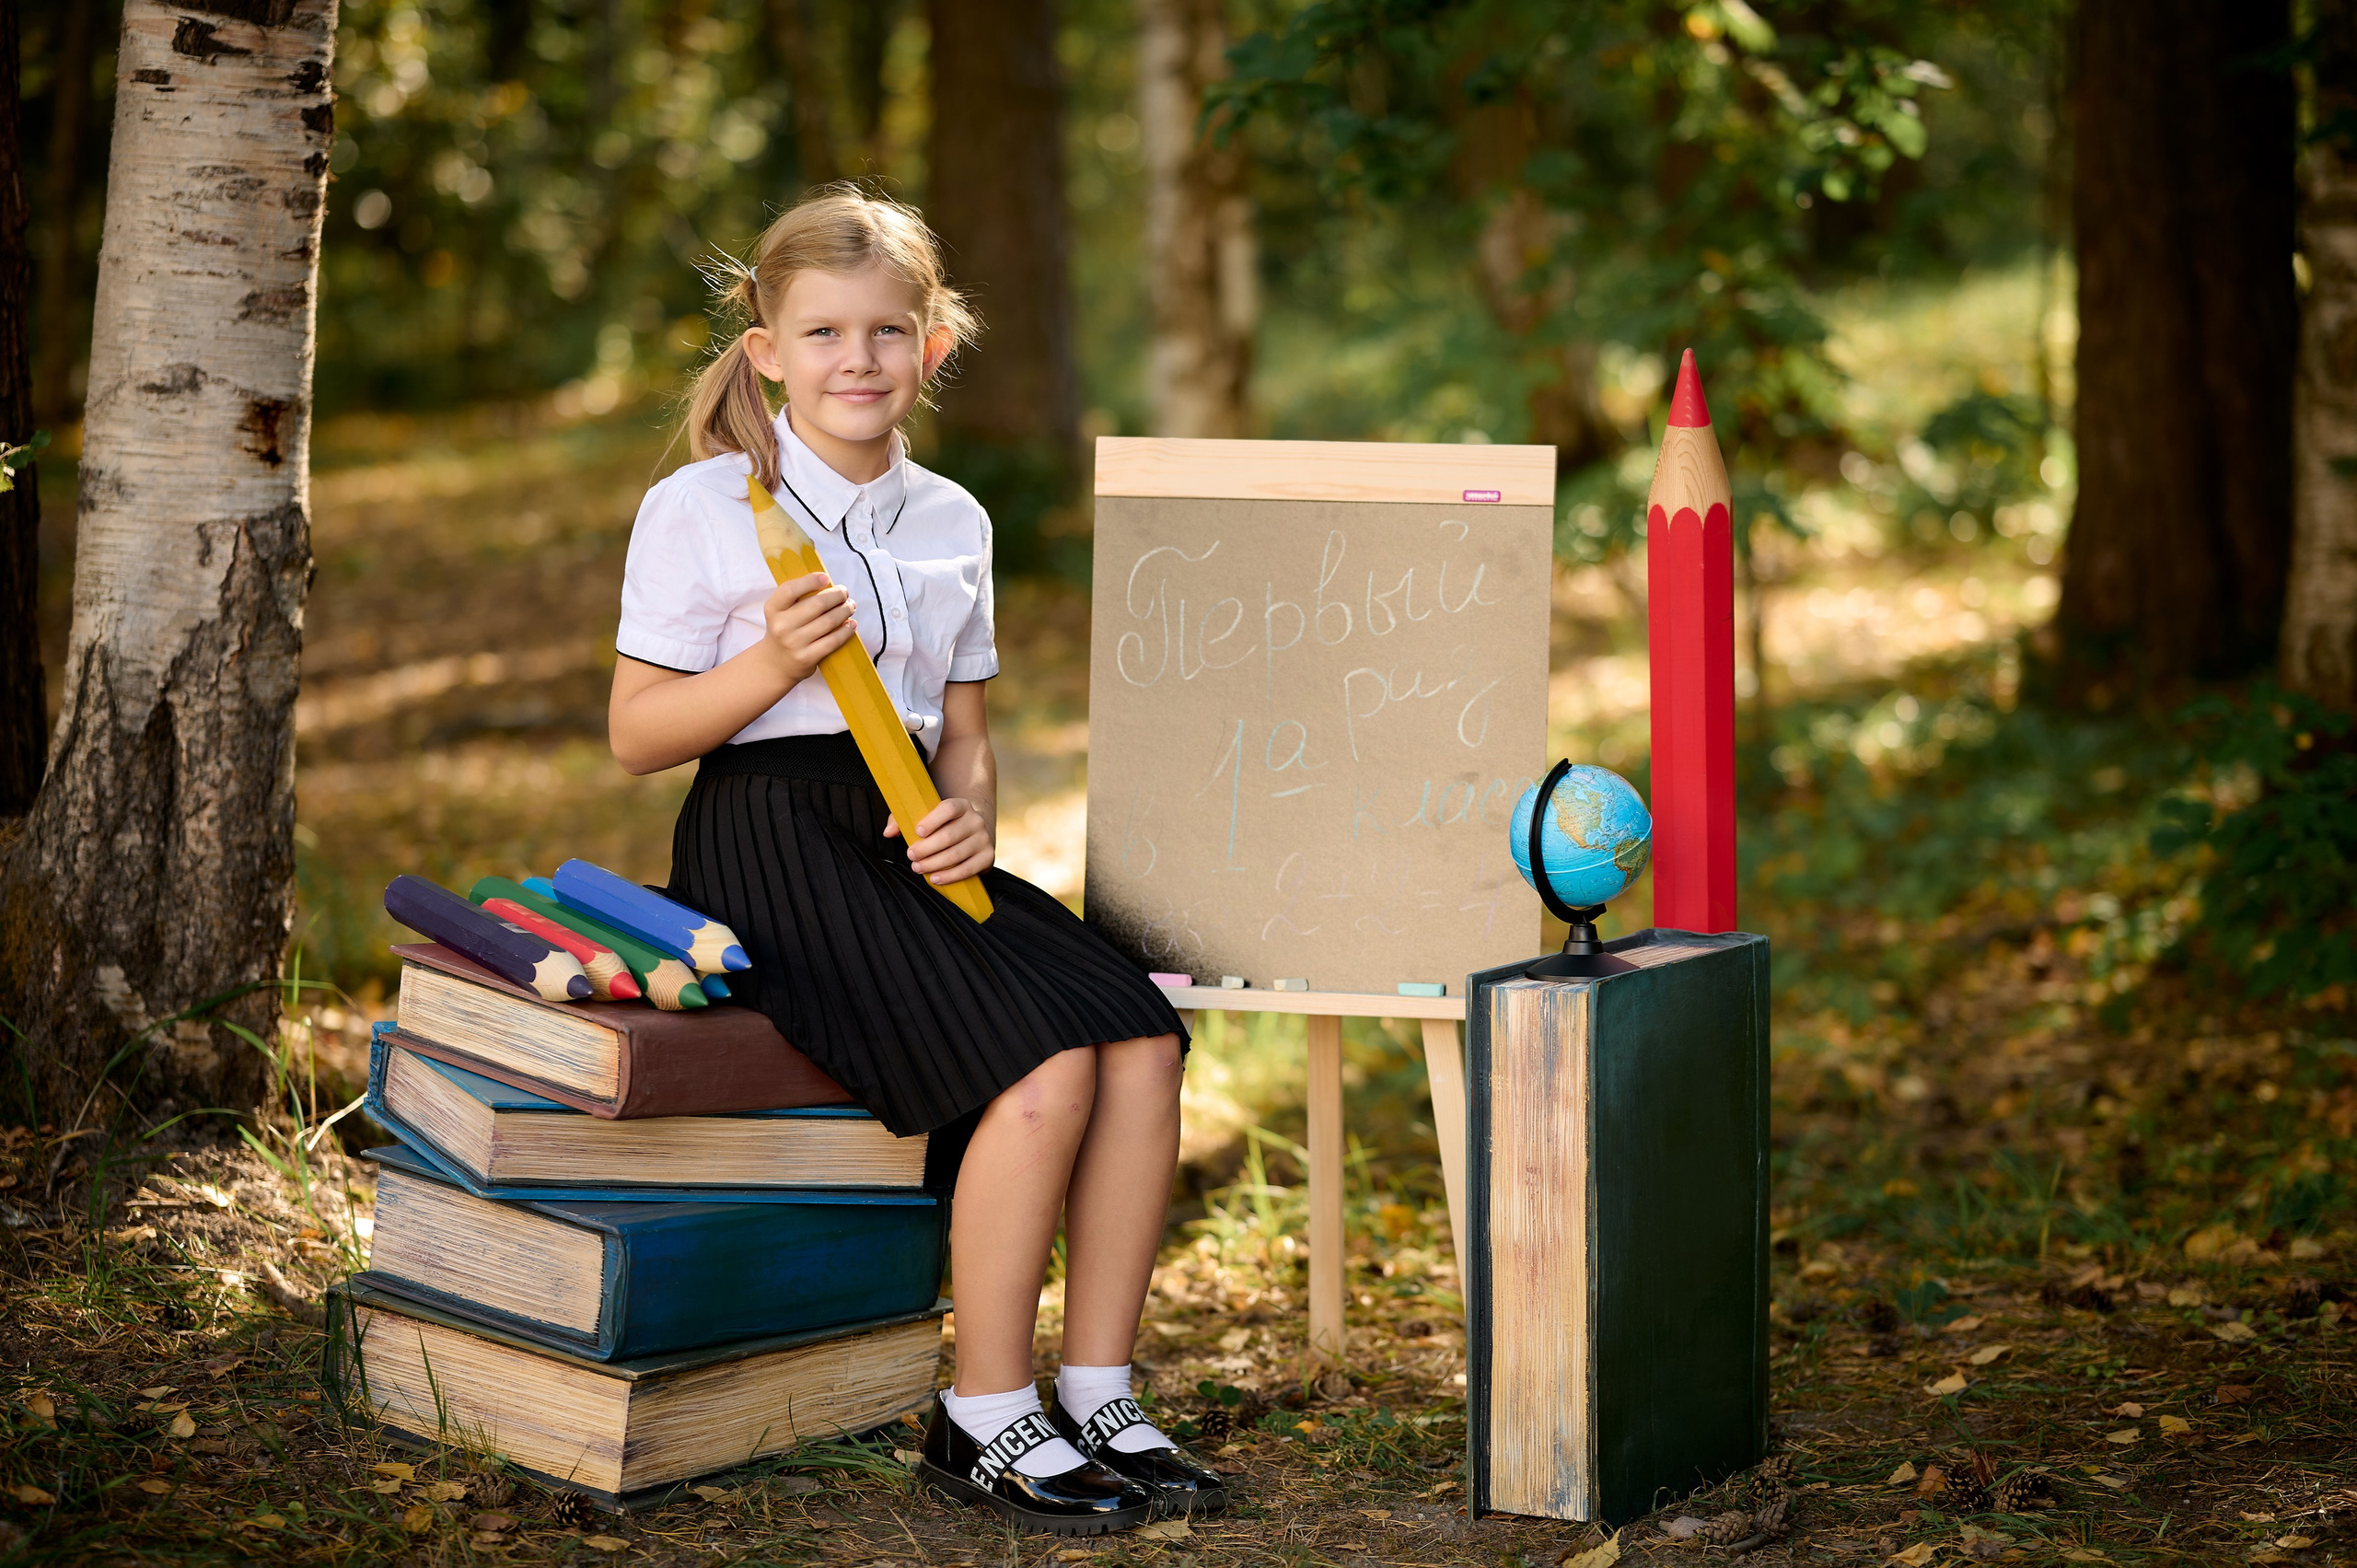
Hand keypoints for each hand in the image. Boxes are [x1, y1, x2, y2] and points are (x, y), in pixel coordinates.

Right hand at [762, 572, 857, 687]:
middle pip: (817, 604)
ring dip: (845, 611)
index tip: (825, 578)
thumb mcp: (781, 611)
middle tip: (844, 593)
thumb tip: (828, 583)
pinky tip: (851, 624)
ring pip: (828, 622)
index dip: (810, 581)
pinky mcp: (807, 657)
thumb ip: (798, 597)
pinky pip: (833, 641)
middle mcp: (781, 626)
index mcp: (773, 609)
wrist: (776, 663)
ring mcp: (794, 643)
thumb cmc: (785, 629)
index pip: (790, 590)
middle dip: (836, 595)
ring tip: (850, 606)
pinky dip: (846, 631)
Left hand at [884, 797, 994, 884]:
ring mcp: (984, 839)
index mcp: (961, 806)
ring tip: (918, 868)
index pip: (948, 809)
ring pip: (956, 854)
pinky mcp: (988, 856)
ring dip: (934, 864)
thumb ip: (903, 820)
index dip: (933, 820)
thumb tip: (889, 832)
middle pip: (949, 835)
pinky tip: (935, 878)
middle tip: (911, 856)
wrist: (972, 835)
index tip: (917, 832)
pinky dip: (950, 876)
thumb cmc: (942, 826)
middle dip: (926, 849)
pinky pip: (968, 869)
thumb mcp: (925, 817)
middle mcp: (975, 820)